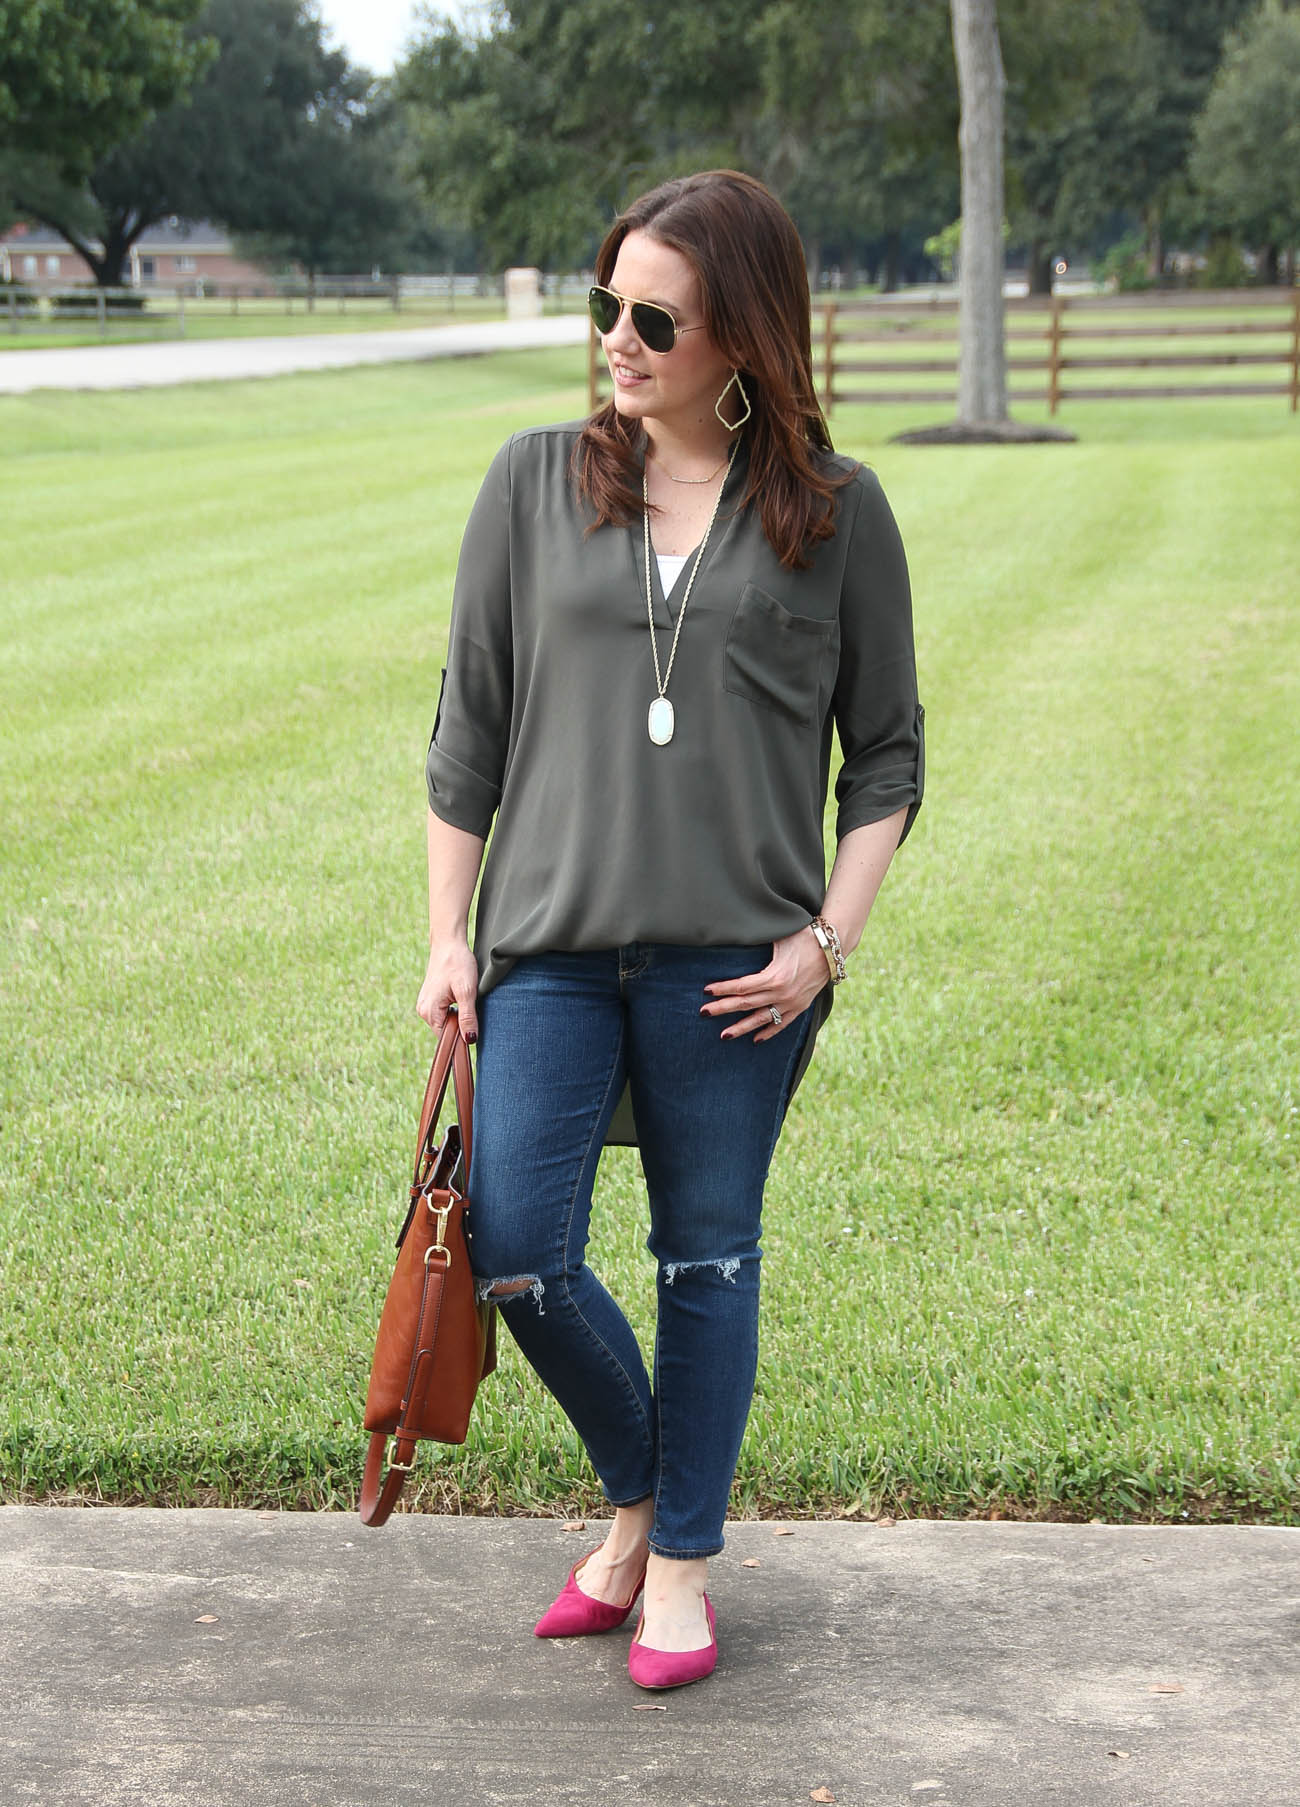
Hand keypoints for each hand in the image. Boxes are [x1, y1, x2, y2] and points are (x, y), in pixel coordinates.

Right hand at [417, 937, 480, 1041]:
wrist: (449, 943)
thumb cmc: (458, 964)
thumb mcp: (466, 991)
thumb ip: (467, 1017)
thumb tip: (470, 1040)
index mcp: (429, 1012)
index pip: (446, 1038)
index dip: (461, 1038)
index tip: (475, 1030)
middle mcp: (423, 1010)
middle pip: (446, 1031)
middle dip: (461, 1026)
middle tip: (473, 1011)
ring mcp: (425, 1004)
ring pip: (446, 1021)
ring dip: (459, 1017)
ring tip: (467, 1001)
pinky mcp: (430, 998)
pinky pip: (444, 1012)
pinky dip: (455, 1010)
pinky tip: (461, 998)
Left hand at [700, 929, 829, 1042]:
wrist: (832, 949)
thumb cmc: (804, 938)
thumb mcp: (779, 939)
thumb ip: (759, 946)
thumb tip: (737, 939)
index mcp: (774, 976)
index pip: (742, 986)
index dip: (723, 989)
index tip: (706, 991)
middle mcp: (781, 993)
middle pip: (746, 1004)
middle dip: (723, 1008)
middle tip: (704, 1013)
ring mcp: (791, 1003)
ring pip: (761, 1019)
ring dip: (741, 1027)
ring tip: (724, 1035)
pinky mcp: (800, 1007)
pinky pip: (782, 1024)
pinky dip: (768, 1031)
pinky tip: (755, 1039)